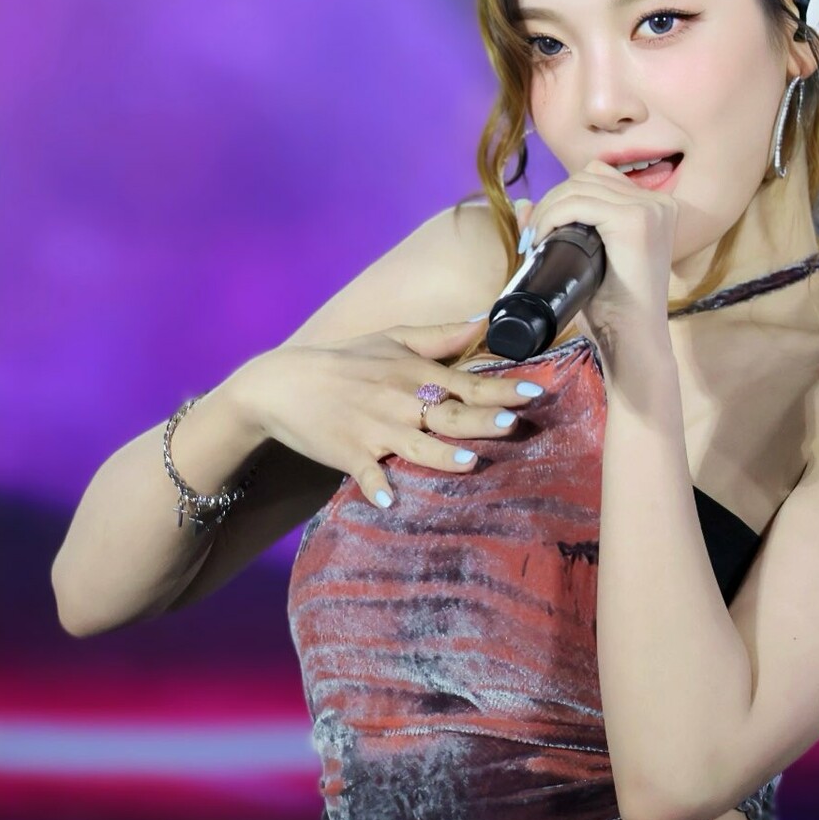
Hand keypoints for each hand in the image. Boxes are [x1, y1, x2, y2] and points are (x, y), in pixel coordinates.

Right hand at [231, 319, 541, 509]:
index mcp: (413, 373)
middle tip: (511, 425)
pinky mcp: (350, 454)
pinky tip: (389, 498)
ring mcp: (375, 429)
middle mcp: (399, 401)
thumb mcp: (393, 339)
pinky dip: (375, 486)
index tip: (534, 394)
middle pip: (449, 414)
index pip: (466, 384)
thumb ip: (441, 335)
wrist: (284, 384)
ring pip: (415, 446)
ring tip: (469, 462)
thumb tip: (484, 321)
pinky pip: (366, 474)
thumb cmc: (346, 361)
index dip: (501, 390)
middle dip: (480, 420)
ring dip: (441, 455)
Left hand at [523, 160, 678, 360]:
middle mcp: (658, 202)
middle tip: (532, 237)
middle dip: (552, 201)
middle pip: (587, 177)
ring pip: (580, 186)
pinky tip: (542, 238)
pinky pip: (580, 203)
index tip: (540, 230)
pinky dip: (552, 216)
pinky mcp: (636, 221)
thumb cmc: (612, 308)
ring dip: (548, 209)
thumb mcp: (584, 260)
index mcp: (654, 207)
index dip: (563, 196)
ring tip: (535, 240)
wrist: (631, 341)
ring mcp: (650, 209)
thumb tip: (523, 203)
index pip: (597, 177)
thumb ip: (557, 229)